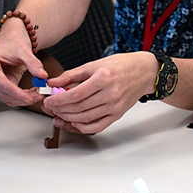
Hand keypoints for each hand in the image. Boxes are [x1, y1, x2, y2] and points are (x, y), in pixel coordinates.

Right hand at [0, 19, 47, 106]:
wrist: (10, 37)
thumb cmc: (13, 40)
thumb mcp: (24, 50)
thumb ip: (33, 63)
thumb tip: (43, 76)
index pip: (2, 84)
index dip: (17, 93)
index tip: (30, 99)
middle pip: (4, 93)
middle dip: (22, 97)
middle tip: (40, 95)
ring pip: (7, 97)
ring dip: (23, 98)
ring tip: (39, 93)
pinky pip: (10, 95)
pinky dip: (22, 96)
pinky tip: (33, 92)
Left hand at [43, 52, 157, 133]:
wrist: (144, 72)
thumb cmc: (119, 65)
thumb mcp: (93, 64)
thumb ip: (71, 75)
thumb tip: (52, 82)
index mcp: (103, 78)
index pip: (75, 94)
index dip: (58, 100)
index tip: (48, 100)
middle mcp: (110, 94)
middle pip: (79, 108)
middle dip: (60, 109)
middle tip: (49, 107)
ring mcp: (115, 106)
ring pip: (86, 118)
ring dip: (68, 119)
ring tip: (58, 114)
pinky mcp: (118, 115)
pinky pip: (99, 126)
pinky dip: (84, 128)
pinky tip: (74, 123)